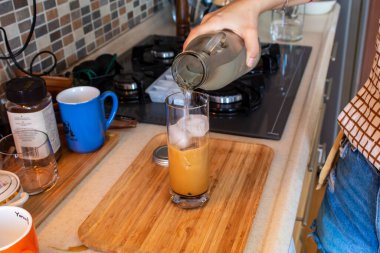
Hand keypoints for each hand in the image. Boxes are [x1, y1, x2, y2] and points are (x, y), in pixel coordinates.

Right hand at [183, 0, 309, 66]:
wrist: (250, 2)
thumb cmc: (248, 14)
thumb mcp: (250, 33)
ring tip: (195, 53)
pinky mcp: (214, 18)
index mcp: (215, 22)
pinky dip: (200, 36)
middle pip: (194, 33)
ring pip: (198, 30)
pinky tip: (203, 44)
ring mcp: (211, 18)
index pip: (195, 32)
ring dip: (195, 40)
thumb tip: (249, 62)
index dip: (188, 43)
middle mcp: (210, 19)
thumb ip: (252, 48)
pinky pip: (203, 28)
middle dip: (190, 45)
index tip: (185, 53)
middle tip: (190, 58)